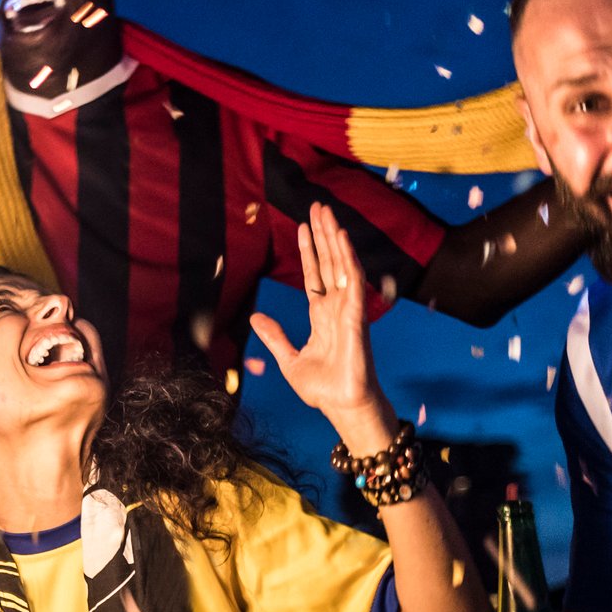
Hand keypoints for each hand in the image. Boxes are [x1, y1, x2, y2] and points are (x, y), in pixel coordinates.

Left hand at [251, 203, 395, 446]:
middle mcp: (337, 307)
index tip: (303, 227)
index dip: (309, 251)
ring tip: (327, 212)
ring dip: (335, 237)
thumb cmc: (323, 389)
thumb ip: (275, 337)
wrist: (341, 406)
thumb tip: (255, 318)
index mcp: (322, 316)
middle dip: (323, 234)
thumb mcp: (289, 360)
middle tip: (318, 205)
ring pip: (341, 264)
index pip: (315, 275)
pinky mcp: (357, 315)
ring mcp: (349, 309)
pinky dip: (347, 258)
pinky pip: (353, 280)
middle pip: (329, 262)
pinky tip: (341, 238)